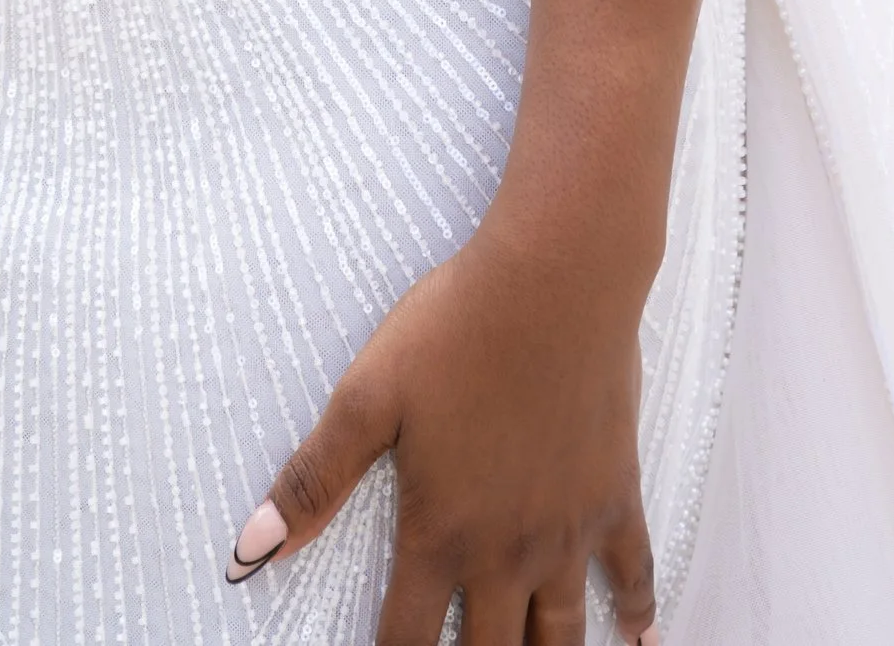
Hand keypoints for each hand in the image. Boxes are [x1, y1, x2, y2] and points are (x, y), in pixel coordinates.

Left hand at [225, 206, 657, 645]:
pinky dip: (640, 610)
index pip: (408, 638)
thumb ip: (314, 479)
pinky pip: (635, 569)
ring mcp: (568, 530)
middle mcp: (507, 550)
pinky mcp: (615, 496)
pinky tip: (643, 639)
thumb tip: (251, 550)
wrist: (555, 283)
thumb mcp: (368, 395)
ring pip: (563, 632)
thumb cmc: (457, 329)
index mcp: (441, 531)